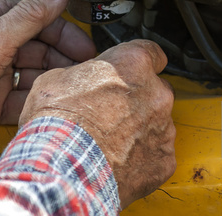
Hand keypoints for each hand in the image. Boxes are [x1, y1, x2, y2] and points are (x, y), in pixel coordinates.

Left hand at [0, 0, 95, 151]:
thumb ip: (31, 15)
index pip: (40, 21)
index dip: (65, 34)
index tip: (87, 48)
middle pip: (40, 51)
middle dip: (62, 61)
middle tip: (84, 74)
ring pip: (32, 77)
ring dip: (50, 84)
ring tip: (71, 93)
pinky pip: (19, 104)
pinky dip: (34, 106)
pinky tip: (48, 110)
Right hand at [19, 40, 176, 208]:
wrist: (62, 169)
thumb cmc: (58, 125)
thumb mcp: (56, 79)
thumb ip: (84, 74)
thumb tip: (82, 79)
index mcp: (133, 64)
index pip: (152, 52)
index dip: (138, 62)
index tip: (131, 70)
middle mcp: (156, 93)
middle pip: (155, 90)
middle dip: (137, 99)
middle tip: (109, 111)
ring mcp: (163, 129)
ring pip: (157, 123)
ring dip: (139, 129)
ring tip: (108, 141)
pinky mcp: (164, 161)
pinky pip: (157, 155)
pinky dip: (142, 158)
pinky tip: (117, 161)